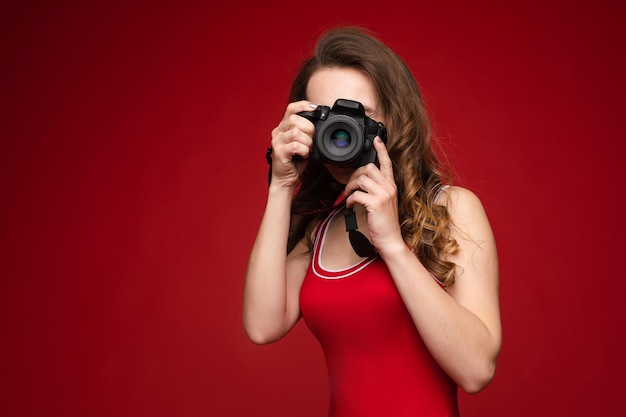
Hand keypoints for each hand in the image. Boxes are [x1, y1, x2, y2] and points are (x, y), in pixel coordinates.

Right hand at [269, 101, 316, 187]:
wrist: (285, 178)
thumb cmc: (295, 160)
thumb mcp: (303, 142)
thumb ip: (307, 132)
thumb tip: (322, 124)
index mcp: (284, 126)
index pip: (291, 108)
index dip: (303, 105)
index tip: (315, 108)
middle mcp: (278, 132)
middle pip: (294, 119)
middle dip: (309, 128)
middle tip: (312, 140)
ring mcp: (277, 141)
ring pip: (295, 132)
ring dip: (307, 141)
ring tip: (308, 149)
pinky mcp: (279, 152)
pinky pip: (295, 145)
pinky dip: (304, 150)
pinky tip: (304, 155)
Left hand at [344, 137, 404, 253]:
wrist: (391, 240)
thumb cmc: (384, 224)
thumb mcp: (383, 203)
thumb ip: (376, 191)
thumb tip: (361, 183)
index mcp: (391, 186)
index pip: (387, 163)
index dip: (381, 150)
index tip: (377, 139)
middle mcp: (389, 187)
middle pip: (369, 168)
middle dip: (354, 175)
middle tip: (349, 186)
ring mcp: (383, 195)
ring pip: (361, 179)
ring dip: (349, 186)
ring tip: (348, 196)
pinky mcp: (376, 203)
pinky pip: (356, 194)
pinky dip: (349, 199)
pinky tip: (349, 206)